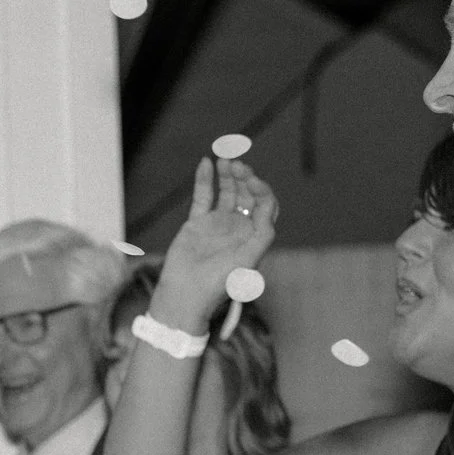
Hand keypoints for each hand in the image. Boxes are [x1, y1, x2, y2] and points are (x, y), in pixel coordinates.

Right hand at [143, 157, 277, 337]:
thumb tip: (268, 206)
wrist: (185, 294)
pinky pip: (203, 196)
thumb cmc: (218, 284)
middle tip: (237, 165)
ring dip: (227, 174)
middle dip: (244, 177)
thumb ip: (262, 234)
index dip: (261, 189)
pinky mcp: (197, 222)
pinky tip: (205, 163)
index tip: (252, 181)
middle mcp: (238, 227)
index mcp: (254, 235)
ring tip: (224, 159)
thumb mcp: (248, 261)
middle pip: (247, 193)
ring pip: (226, 191)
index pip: (265, 204)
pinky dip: (204, 179)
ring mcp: (218, 223)